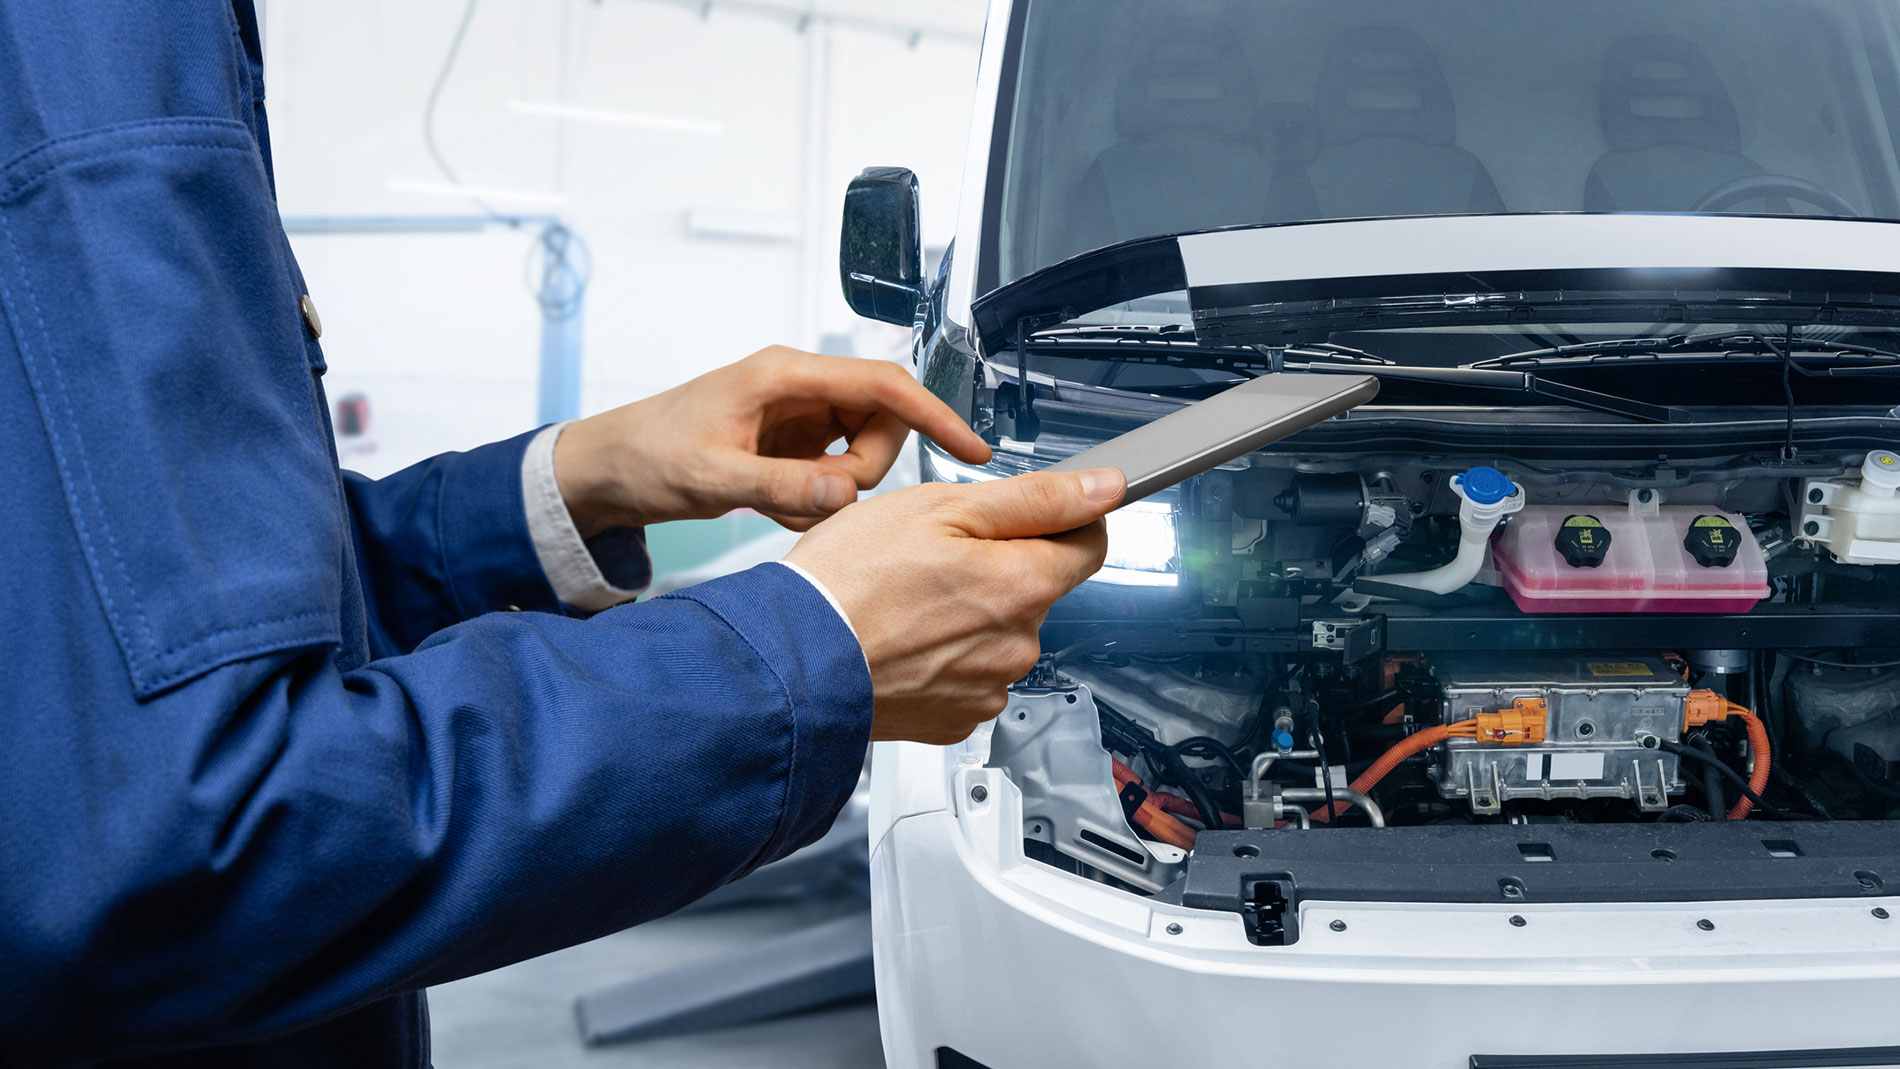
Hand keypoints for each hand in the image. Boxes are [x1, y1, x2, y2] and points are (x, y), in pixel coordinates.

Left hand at [552, 346, 992, 536]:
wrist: (606, 471)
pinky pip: (835, 474)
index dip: (935, 415)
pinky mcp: (792, 444)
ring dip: (837, 490)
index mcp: (786, 375)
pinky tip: (774, 507)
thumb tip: (846, 492)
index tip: (973, 449)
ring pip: (862, 454)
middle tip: (815, 499)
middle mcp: (799, 388)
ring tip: (781, 505)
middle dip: (863, 471)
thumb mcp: (712, 478)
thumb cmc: (645, 456)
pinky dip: (816, 500)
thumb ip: (782, 486)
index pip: (884, 385)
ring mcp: (798, 417)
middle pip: (881, 424)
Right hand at [784, 467, 1125, 744]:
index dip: (1066, 518)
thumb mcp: (941, 507)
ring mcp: (987, 687)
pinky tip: (903, 641)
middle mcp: (1018, 644)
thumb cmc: (850, 581)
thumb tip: (1103, 489)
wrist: (791, 664)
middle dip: (998, 567)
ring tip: (906, 602)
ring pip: (998, 634)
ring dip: (967, 615)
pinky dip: (943, 657)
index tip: (1037, 512)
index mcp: (1023, 585)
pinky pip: (967, 676)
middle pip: (1035, 589)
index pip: (1089, 545)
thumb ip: (1034, 498)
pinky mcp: (956, 718)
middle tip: (933, 555)